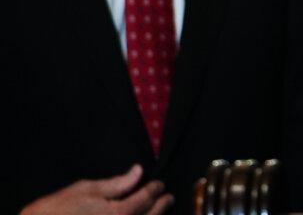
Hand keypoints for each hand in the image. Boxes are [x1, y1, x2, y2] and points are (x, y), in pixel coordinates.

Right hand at [19, 165, 171, 214]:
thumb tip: (137, 172)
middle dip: (161, 207)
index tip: (160, 185)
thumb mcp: (85, 190)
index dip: (155, 190)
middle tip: (168, 198)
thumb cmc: (55, 211)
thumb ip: (116, 183)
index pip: (145, 199)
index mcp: (118, 214)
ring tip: (159, 211)